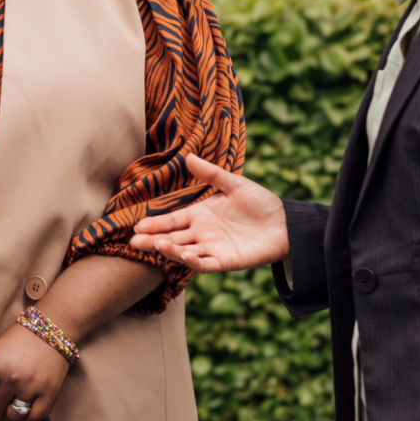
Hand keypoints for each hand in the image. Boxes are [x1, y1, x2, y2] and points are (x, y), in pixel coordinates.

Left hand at [0, 322, 70, 420]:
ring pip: (13, 417)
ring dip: (11, 413)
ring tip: (14, 403)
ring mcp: (30, 387)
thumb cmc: (22, 337)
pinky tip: (26, 410)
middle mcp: (11, 378)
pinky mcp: (49, 393)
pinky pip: (34, 418)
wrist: (53, 326)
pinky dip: (28, 419)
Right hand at [129, 153, 288, 271]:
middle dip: (153, 240)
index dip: (155, 224)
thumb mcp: (234, 184)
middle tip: (133, 242)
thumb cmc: (260, 203)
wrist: (285, 223)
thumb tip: (187, 156)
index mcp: (200, 215)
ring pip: (184, 252)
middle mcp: (202, 234)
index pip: (172, 220)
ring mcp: (212, 248)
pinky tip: (183, 255)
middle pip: (172, 238)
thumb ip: (211, 173)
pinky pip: (205, 264)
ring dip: (169, 250)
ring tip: (155, 245)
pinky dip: (193, 261)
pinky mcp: (226, 261)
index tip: (137, 226)